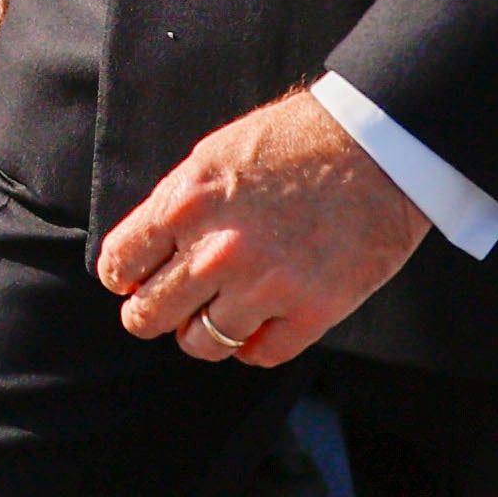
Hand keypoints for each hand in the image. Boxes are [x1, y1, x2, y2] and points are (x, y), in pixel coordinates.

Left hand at [93, 85, 431, 367]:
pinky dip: (255, 347)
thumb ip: (177, 207)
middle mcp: (216, 251)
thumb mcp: (213, 158)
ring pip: (203, 344)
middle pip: (150, 314)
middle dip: (150, 316)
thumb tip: (148, 251)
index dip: (123, 278)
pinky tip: (260, 328)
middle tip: (163, 313)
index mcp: (184, 204)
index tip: (130, 284)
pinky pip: (262, 355)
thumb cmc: (294, 142)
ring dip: (203, 336)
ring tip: (215, 321)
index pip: (121, 264)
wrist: (376, 147)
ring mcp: (265, 285)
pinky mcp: (313, 310)